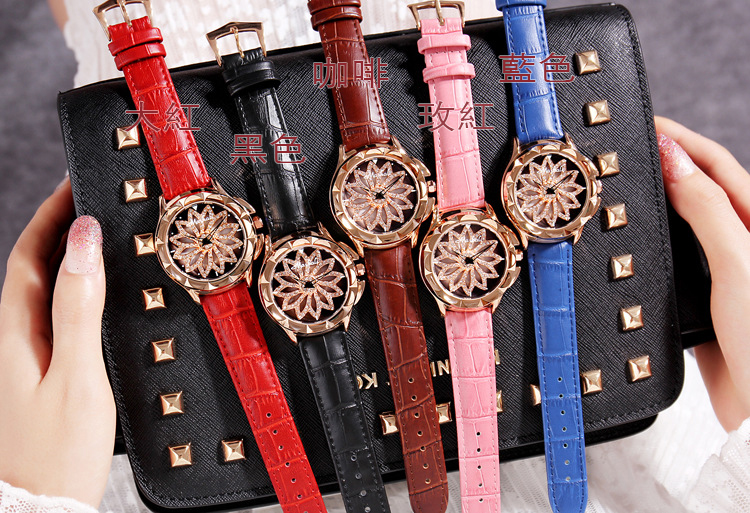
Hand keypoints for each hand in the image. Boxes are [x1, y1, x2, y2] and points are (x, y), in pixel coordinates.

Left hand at [0, 178, 114, 506]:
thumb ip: (78, 306)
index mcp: (15, 332)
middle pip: (32, 267)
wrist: (45, 507)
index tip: (76, 184)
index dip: (50, 214)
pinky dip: (74, 289)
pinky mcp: (41, 374)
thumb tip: (84, 243)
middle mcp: (13, 340)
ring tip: (98, 235)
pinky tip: (95, 294)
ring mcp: (24, 358)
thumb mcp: (76, 373)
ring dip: (66, 255)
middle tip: (92, 199)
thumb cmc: (58, 451)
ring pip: (42, 290)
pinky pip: (54, 315)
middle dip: (58, 226)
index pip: (29, 255)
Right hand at [656, 116, 749, 431]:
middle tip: (626, 152)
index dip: (681, 141)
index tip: (645, 127)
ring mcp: (722, 270)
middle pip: (699, 188)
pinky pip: (673, 261)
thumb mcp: (736, 263)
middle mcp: (741, 242)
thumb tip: (675, 161)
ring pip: (683, 224)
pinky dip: (651, 245)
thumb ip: (707, 211)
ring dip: (656, 202)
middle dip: (665, 164)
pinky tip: (634, 242)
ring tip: (624, 186)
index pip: (716, 166)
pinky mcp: (703, 300)